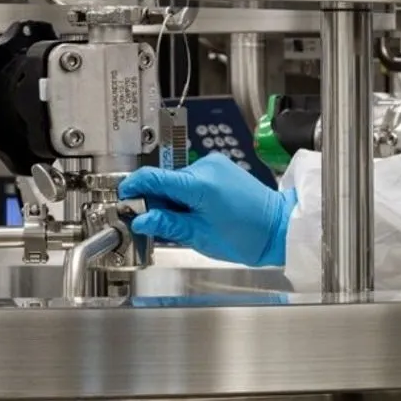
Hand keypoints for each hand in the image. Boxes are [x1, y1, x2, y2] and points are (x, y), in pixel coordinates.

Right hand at [119, 153, 295, 266]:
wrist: (278, 227)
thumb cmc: (247, 236)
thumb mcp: (200, 236)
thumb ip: (167, 225)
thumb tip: (140, 220)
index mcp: (200, 184)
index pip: (153, 177)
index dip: (133, 189)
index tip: (122, 201)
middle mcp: (206, 167)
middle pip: (163, 180)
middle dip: (153, 200)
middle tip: (151, 223)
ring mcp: (214, 165)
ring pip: (177, 180)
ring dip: (171, 199)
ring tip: (179, 222)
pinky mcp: (219, 168)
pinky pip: (191, 179)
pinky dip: (185, 194)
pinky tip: (192, 211)